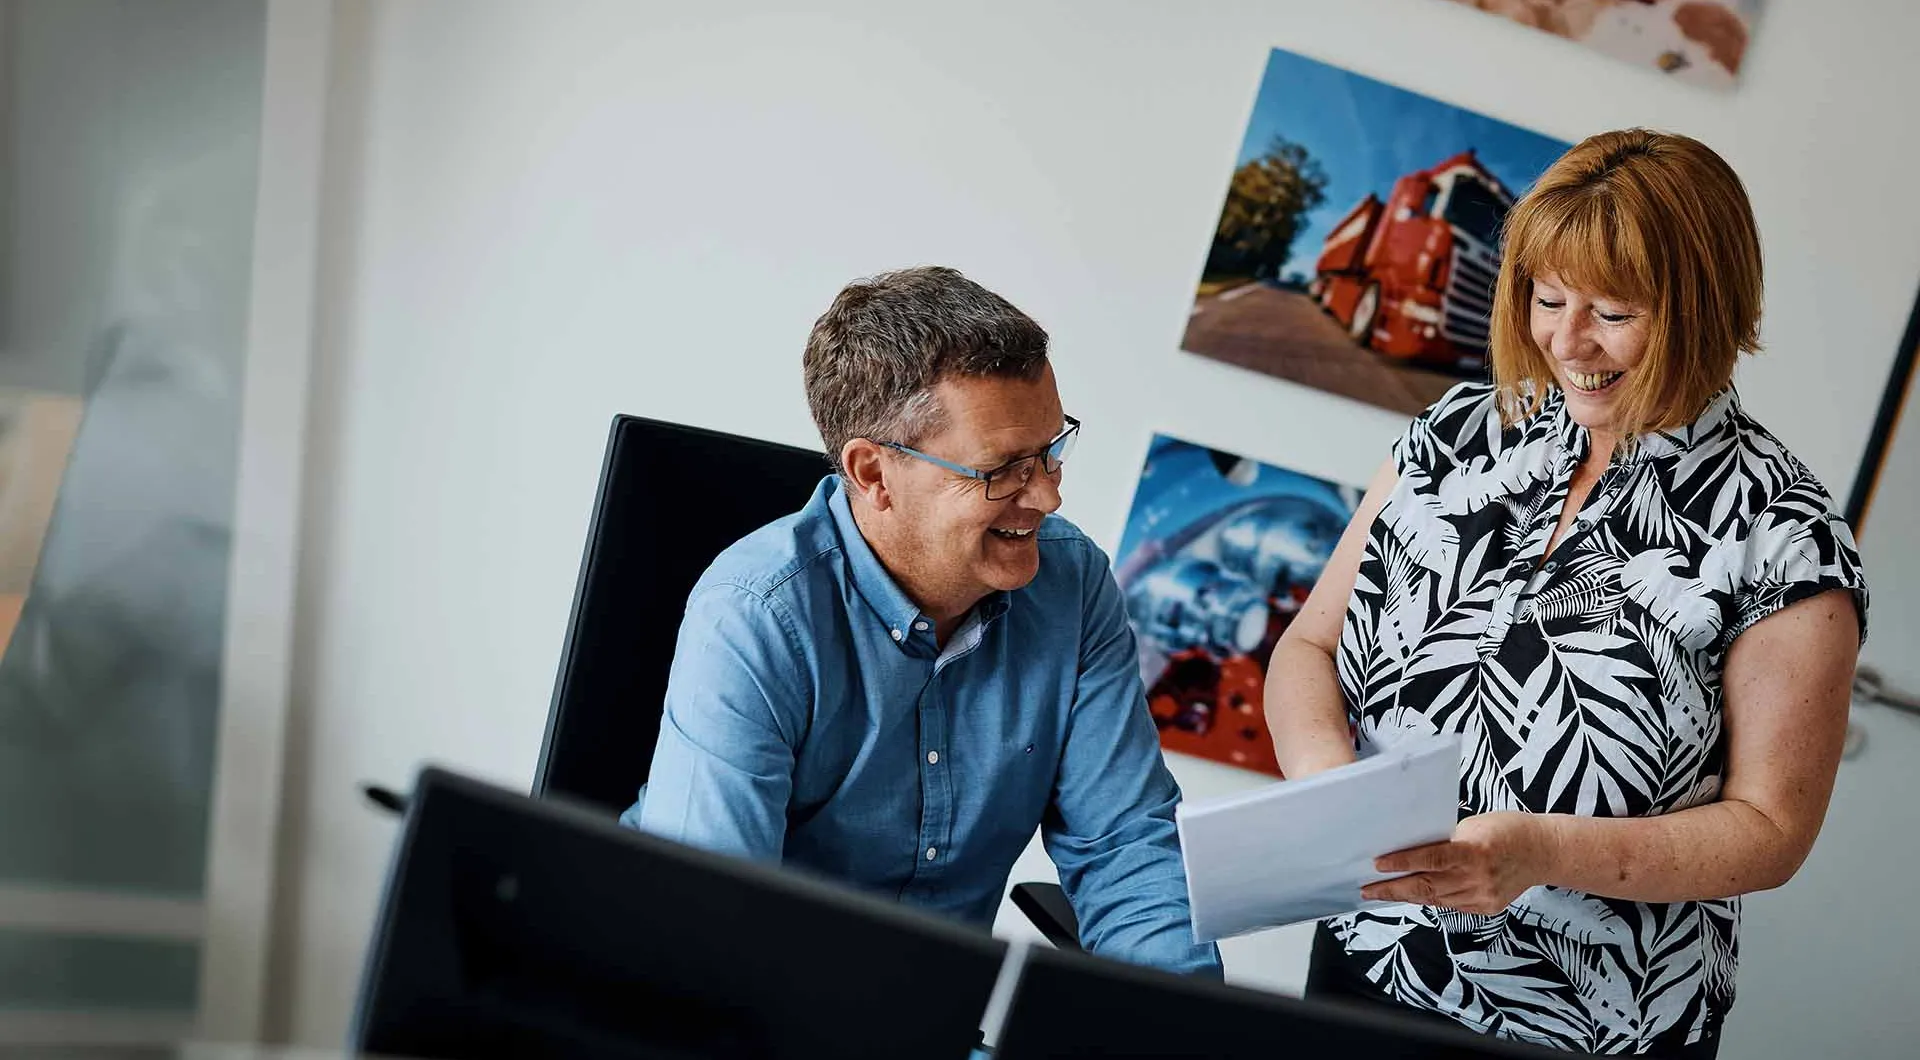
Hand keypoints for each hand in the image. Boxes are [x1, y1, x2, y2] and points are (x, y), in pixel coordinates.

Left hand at [1360, 812, 1554, 914]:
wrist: (1543, 851)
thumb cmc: (1506, 829)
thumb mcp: (1473, 825)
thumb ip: (1445, 841)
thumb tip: (1411, 849)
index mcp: (1474, 852)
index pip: (1430, 859)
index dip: (1402, 863)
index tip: (1377, 864)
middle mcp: (1478, 878)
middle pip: (1427, 886)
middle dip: (1392, 888)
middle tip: (1366, 889)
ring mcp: (1482, 897)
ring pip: (1435, 899)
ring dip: (1407, 895)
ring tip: (1382, 892)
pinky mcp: (1486, 907)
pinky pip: (1450, 905)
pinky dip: (1430, 899)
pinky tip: (1412, 894)